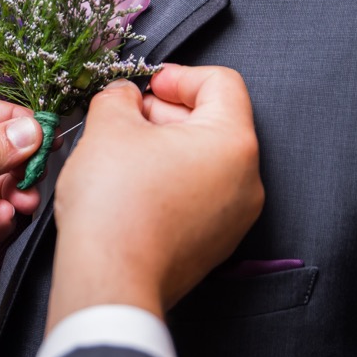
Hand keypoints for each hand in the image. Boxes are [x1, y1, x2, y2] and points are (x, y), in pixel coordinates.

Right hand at [48, 65, 263, 330]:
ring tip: (124, 152)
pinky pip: (200, 196)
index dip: (180, 76)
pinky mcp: (215, 245)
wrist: (109, 281)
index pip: (221, 84)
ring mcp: (235, 218)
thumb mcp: (109, 126)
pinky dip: (172, 181)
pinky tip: (132, 187)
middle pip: (215, 123)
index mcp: (234, 143)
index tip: (148, 87)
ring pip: (206, 162)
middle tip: (128, 117)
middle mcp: (248, 181)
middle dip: (169, 112)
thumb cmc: (115, 204)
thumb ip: (121, 97)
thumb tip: (126, 96)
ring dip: (167, 147)